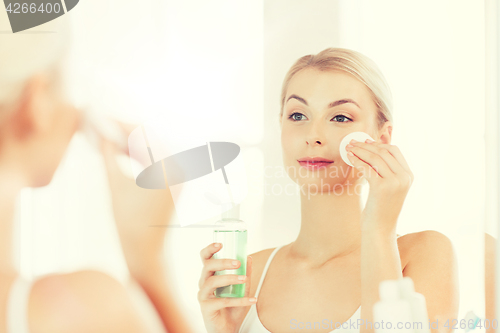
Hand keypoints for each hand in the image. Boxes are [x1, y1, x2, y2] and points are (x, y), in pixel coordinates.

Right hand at [99, 121, 176, 277]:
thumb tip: (101, 133)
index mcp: (168, 167)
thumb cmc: (129, 222)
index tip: (102, 119)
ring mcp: (177, 175)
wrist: (144, 251)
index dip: (120, 125)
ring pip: (151, 149)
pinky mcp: (172, 182)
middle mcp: (178, 168)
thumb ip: (108, 155)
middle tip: (102, 125)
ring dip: (130, 142)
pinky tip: (118, 150)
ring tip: (106, 137)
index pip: (144, 136)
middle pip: (150, 139)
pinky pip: (155, 161)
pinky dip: (137, 155)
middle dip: (125, 131)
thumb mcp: (115, 185)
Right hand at [198, 243, 255, 332]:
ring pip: (212, 281)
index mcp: (210, 276)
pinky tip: (252, 299)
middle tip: (237, 262)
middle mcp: (204, 283)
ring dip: (230, 278)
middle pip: (207, 266)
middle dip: (222, 262)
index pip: (205, 258)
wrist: (227, 329)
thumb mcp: (241, 289)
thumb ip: (244, 274)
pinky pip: (222, 301)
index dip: (210, 249)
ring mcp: (203, 296)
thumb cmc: (231, 309)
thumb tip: (249, 257)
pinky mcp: (206, 308)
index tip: (221, 244)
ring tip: (244, 279)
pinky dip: (239, 300)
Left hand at [346, 138, 413, 232]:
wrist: (380, 229)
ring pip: (375, 157)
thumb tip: (371, 151)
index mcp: (408, 175)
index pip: (394, 150)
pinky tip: (349, 158)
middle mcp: (404, 177)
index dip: (378, 144)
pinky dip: (356, 161)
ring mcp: (395, 182)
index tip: (364, 141)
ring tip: (347, 149)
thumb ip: (386, 171)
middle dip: (366, 145)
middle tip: (351, 143)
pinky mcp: (382, 187)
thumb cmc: (380, 208)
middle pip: (383, 151)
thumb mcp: (388, 187)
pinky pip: (367, 168)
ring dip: (359, 151)